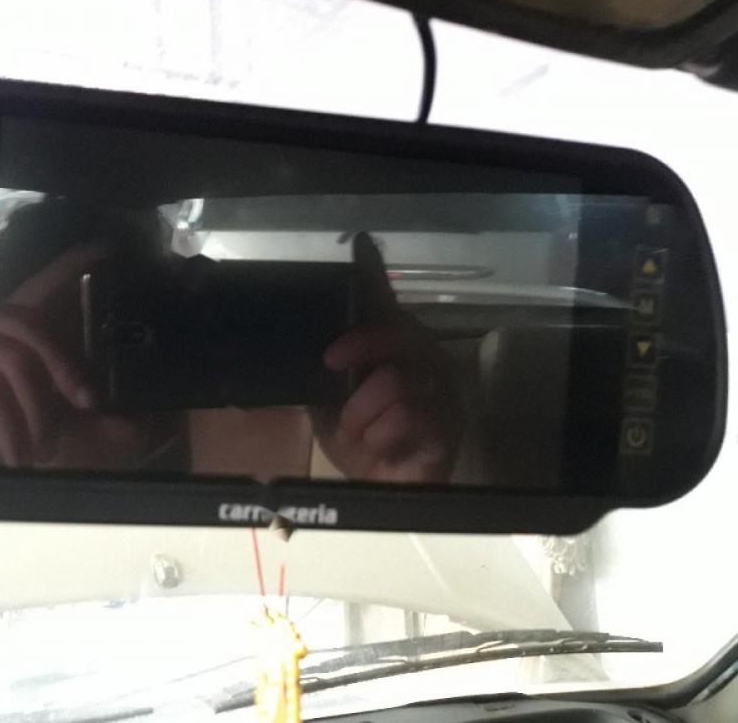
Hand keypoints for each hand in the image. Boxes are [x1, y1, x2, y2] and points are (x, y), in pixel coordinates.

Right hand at [0, 246, 157, 467]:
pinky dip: (8, 422)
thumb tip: (138, 423)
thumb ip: (86, 421)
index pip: (40, 286)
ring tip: (43, 449)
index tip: (105, 249)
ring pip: (10, 358)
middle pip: (29, 322)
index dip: (70, 265)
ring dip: (36, 406)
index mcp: (7, 329)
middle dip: (65, 364)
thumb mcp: (47, 425)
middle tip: (85, 404)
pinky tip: (15, 453)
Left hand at [311, 233, 461, 483]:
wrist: (384, 490)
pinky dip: (380, 436)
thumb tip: (289, 348)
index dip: (374, 274)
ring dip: (362, 415)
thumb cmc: (362, 442)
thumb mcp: (330, 404)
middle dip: (357, 348)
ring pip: (394, 380)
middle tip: (332, 365)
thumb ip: (323, 374)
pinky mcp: (448, 422)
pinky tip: (382, 447)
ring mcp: (440, 389)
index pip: (386, 304)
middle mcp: (423, 358)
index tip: (362, 246)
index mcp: (393, 350)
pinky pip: (406, 416)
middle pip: (395, 330)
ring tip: (361, 434)